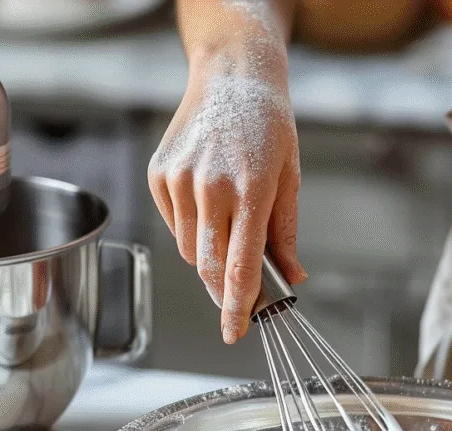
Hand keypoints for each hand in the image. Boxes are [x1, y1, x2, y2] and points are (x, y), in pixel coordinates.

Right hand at [148, 43, 305, 343]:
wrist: (232, 76)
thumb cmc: (268, 126)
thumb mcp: (290, 177)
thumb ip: (285, 234)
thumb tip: (291, 278)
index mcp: (252, 188)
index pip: (241, 266)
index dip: (237, 307)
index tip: (235, 332)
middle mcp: (212, 186)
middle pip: (211, 267)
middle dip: (224, 290)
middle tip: (237, 296)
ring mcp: (181, 180)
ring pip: (190, 252)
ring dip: (209, 258)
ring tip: (227, 226)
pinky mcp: (160, 176)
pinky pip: (175, 227)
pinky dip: (191, 231)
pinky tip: (207, 203)